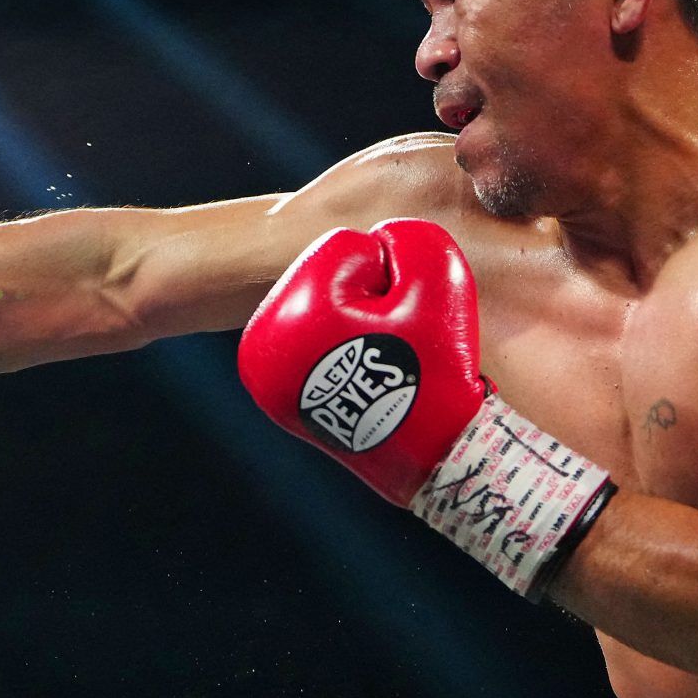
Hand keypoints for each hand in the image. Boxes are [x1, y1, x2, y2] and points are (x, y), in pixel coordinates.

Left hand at [237, 219, 613, 597]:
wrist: (434, 460)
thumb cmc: (437, 372)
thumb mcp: (438, 282)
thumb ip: (411, 238)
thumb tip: (383, 237)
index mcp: (290, 313)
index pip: (349, 248)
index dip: (395, 274)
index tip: (406, 320)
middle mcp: (260, 345)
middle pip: (330, 280)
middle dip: (372, 299)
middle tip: (397, 346)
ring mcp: (262, 375)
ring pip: (326, 310)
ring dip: (360, 322)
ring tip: (385, 364)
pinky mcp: (275, 395)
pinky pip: (318, 343)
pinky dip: (345, 348)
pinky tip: (369, 377)